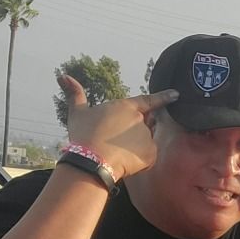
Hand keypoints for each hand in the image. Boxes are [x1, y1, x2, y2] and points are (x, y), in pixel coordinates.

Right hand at [60, 75, 177, 180]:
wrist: (91, 159)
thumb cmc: (84, 135)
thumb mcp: (77, 112)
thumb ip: (75, 94)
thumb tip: (63, 76)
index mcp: (127, 107)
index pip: (149, 101)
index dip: (164, 97)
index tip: (176, 95)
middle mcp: (141, 120)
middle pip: (144, 126)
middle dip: (134, 133)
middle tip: (115, 142)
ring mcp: (147, 137)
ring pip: (145, 142)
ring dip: (135, 147)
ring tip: (116, 152)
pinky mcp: (151, 154)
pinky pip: (147, 157)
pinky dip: (139, 161)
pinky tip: (124, 161)